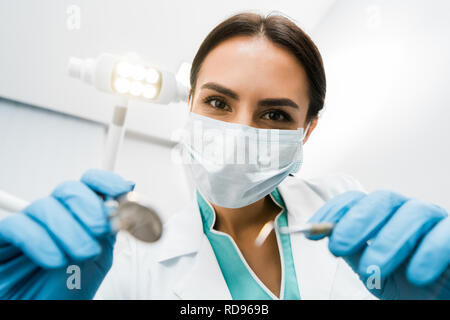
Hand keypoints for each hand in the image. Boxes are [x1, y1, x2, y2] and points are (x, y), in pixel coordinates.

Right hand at [0, 169, 134, 298]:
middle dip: (89, 206)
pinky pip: (17, 226)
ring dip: (69, 229)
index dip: (105, 181)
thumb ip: (109, 231)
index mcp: (78, 218)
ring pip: (45, 206)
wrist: (44, 310)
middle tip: (100, 229)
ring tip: (82, 253)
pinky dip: (40, 241)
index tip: (121, 189)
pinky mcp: (5, 240)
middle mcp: (54, 217)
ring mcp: (29, 226)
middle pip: (68, 191)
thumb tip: (122, 204)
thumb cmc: (68, 290)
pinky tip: (55, 260)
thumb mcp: (98, 260)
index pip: (89, 185)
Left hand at [307, 190, 449, 299]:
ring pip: (414, 214)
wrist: (437, 298)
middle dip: (356, 222)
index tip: (311, 232)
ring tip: (371, 271)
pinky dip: (429, 253)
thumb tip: (324, 234)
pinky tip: (415, 275)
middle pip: (383, 200)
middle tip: (338, 247)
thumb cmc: (405, 282)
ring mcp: (435, 221)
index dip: (334, 211)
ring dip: (387, 242)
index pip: (357, 200)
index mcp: (384, 217)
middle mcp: (408, 212)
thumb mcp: (372, 269)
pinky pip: (446, 235)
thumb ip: (353, 251)